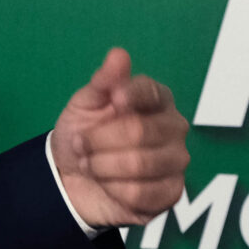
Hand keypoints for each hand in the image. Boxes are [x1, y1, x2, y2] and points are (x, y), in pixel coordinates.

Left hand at [49, 48, 189, 227]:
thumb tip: (118, 55)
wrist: (71, 177)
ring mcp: (176, 161)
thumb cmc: (84, 134)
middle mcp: (174, 127)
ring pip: (139, 164)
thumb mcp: (84, 104)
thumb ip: (102, 81)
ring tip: (89, 165)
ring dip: (101, 167)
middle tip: (81, 145)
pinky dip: (113, 190)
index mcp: (157, 99)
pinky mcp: (171, 193)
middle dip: (99, 141)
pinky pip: (141, 193)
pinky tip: (107, 186)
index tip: (112, 101)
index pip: (150, 91)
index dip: (129, 95)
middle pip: (140, 131)